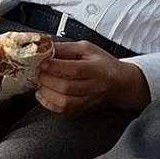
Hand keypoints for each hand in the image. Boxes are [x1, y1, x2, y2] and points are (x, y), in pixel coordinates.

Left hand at [35, 42, 150, 114]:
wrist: (121, 85)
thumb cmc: (104, 65)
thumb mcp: (88, 49)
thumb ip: (66, 48)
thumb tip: (46, 47)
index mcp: (96, 69)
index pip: (73, 69)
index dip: (54, 66)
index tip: (42, 60)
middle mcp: (93, 87)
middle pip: (66, 87)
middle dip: (47, 78)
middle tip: (38, 70)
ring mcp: (88, 101)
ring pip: (64, 101)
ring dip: (46, 91)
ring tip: (40, 81)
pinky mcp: (82, 110)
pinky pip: (62, 111)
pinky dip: (48, 103)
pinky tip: (42, 94)